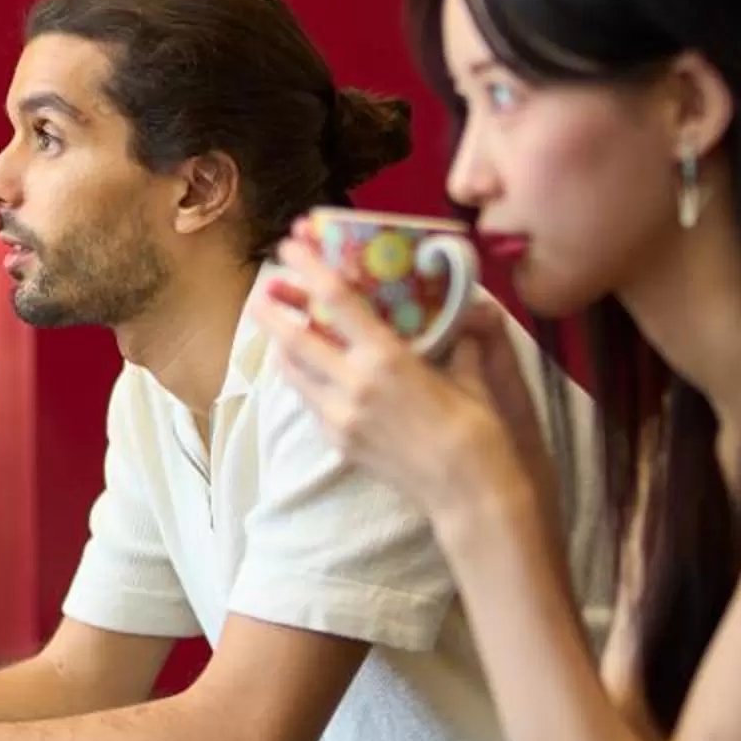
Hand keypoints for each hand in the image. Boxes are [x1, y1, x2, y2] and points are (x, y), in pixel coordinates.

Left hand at [254, 225, 544, 525]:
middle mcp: (353, 386)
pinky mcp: (338, 443)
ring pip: (292, 373)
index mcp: (386, 359)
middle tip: (262, 291)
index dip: (308, 267)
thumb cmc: (478, 431)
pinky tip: (308, 371)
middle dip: (272, 311)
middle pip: (293, 338)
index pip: (335, 300)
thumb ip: (461, 338)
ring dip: (281, 347)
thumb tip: (471, 308)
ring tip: (279, 329)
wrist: (469, 495)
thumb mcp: (471, 373)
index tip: (290, 245)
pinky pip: (308, 402)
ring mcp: (339, 418)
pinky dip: (302, 379)